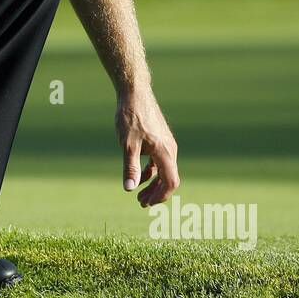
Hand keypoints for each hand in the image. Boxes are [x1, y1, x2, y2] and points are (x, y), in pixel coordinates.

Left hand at [116, 86, 179, 207]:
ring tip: (138, 194)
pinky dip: (151, 171)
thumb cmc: (131, 117)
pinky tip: (139, 176)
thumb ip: (130, 168)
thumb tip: (130, 189)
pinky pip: (159, 161)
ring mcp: (166, 144)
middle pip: (169, 178)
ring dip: (153, 184)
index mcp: (165, 152)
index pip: (170, 182)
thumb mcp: (127, 145)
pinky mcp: (160, 140)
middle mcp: (170, 149)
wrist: (134, 94)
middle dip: (156, 193)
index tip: (147, 204)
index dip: (160, 196)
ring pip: (164, 171)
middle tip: (141, 203)